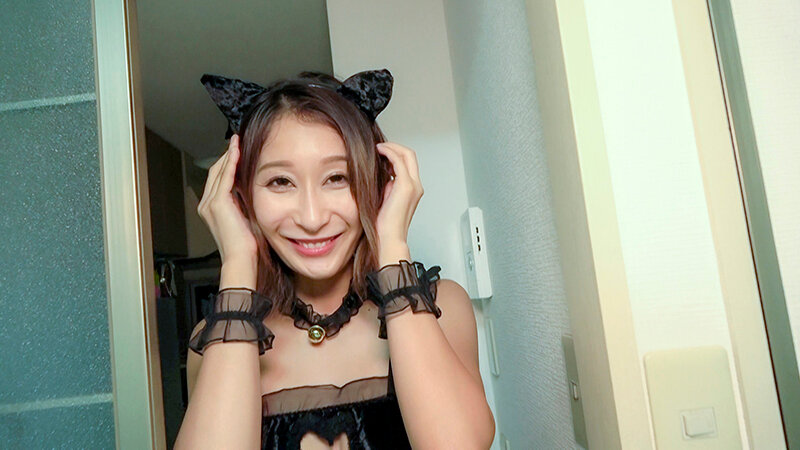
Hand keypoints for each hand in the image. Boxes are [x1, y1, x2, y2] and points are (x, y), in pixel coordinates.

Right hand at [197, 135, 257, 263]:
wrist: (241, 258)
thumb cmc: (246, 243)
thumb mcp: (245, 216)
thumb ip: (244, 200)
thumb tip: (251, 185)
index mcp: (211, 207)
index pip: (218, 178)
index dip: (228, 163)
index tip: (238, 150)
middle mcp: (207, 204)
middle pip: (215, 171)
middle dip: (227, 155)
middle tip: (238, 141)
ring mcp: (210, 203)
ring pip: (218, 171)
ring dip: (229, 155)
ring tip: (238, 141)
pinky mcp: (218, 203)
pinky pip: (224, 177)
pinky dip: (231, 162)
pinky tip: (238, 151)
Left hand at [375, 142, 422, 259]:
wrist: (389, 237)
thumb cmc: (384, 223)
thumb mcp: (385, 198)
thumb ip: (387, 184)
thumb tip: (379, 172)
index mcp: (413, 188)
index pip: (409, 162)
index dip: (396, 152)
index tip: (381, 152)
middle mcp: (416, 185)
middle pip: (410, 154)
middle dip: (394, 146)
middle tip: (379, 146)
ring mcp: (413, 185)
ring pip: (406, 154)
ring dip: (391, 147)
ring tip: (377, 148)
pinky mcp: (406, 186)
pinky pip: (398, 161)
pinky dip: (389, 152)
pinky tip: (378, 152)